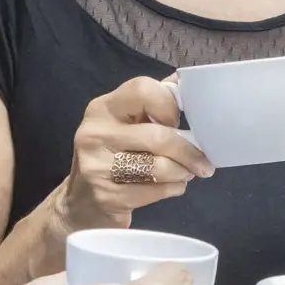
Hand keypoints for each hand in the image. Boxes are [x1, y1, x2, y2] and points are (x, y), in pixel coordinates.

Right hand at [52, 77, 213, 237]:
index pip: (143, 90)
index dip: (169, 105)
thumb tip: (188, 83)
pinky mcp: (107, 197)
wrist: (81, 201)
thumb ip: (152, 103)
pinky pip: (156, 191)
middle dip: (189, 151)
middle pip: (159, 136)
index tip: (177, 122)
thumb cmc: (112, 155)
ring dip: (183, 172)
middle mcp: (95, 134)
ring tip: (185, 172)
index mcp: (102, 108)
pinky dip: (173, 188)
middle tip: (203, 161)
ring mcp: (97, 167)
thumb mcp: (123, 123)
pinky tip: (171, 185)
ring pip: (161, 167)